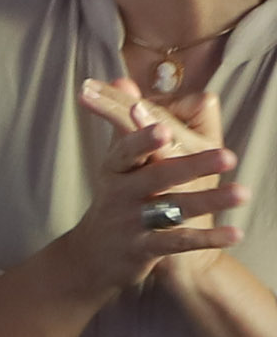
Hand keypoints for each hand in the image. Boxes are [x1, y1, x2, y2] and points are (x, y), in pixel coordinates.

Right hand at [70, 78, 245, 290]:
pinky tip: (234, 233)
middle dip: (190, 166)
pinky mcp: (143, 250)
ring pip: (172, 209)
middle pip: (156, 177)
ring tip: (242, 192)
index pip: (127, 150)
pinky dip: (206, 239)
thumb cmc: (116, 199)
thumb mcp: (116, 164)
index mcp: (115, 168)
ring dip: (210, 201)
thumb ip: (126, 124)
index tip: (163, 129)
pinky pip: (178, 242)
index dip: (144, 141)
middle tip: (227, 155)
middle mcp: (121, 193)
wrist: (94, 256)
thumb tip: (121, 80)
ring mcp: (131, 222)